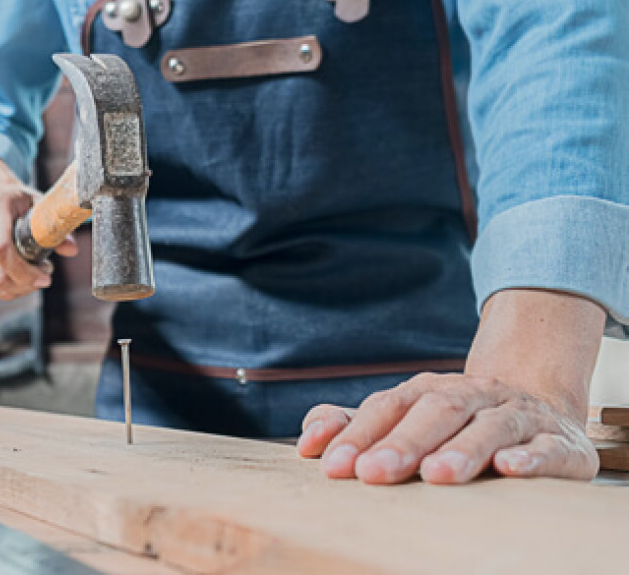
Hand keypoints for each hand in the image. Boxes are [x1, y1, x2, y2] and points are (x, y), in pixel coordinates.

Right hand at [0, 156, 77, 299]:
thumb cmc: (14, 200)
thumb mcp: (38, 203)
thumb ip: (55, 226)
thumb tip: (71, 250)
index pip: (0, 249)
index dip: (24, 271)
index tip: (46, 276)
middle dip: (26, 283)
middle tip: (44, 277)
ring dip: (19, 287)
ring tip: (33, 273)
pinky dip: (6, 287)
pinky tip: (17, 274)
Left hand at [298, 288, 607, 484]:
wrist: (536, 410)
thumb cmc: (453, 424)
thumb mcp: (402, 419)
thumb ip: (352, 427)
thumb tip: (307, 444)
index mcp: (428, 391)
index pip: (388, 407)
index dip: (360, 434)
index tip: (333, 466)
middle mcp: (471, 396)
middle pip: (434, 412)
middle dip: (402, 443)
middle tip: (374, 473)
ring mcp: (516, 415)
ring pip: (488, 427)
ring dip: (462, 450)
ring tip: (436, 475)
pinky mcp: (559, 442)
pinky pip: (547, 446)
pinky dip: (529, 457)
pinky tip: (508, 468)